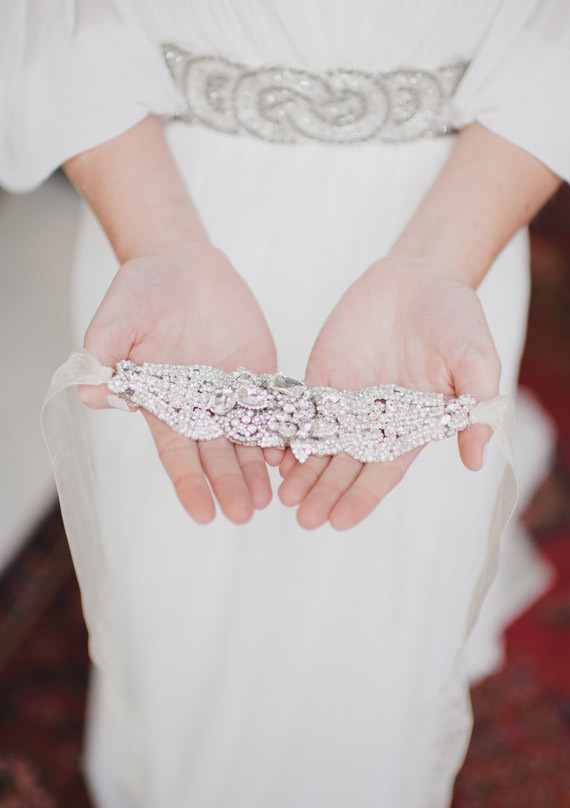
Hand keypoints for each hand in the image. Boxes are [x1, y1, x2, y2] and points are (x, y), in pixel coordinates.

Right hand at [80, 244, 282, 523]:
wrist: (181, 262)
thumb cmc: (140, 291)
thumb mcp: (115, 320)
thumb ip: (105, 356)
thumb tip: (95, 395)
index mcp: (164, 403)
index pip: (177, 453)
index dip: (190, 483)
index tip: (203, 513)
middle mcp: (200, 406)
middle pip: (217, 454)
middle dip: (230, 484)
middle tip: (244, 514)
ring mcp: (232, 393)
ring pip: (249, 439)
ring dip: (259, 469)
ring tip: (270, 496)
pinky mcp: (260, 374)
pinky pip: (276, 407)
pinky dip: (285, 430)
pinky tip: (294, 452)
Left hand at [278, 257, 499, 530]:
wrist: (420, 277)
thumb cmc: (456, 319)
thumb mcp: (476, 360)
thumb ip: (473, 407)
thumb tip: (477, 460)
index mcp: (411, 425)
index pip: (384, 471)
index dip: (362, 496)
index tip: (340, 521)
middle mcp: (375, 420)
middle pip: (345, 465)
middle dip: (324, 492)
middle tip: (303, 519)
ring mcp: (346, 399)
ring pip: (319, 443)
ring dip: (302, 471)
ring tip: (283, 497)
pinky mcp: (322, 376)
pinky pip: (301, 409)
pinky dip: (287, 430)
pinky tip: (271, 451)